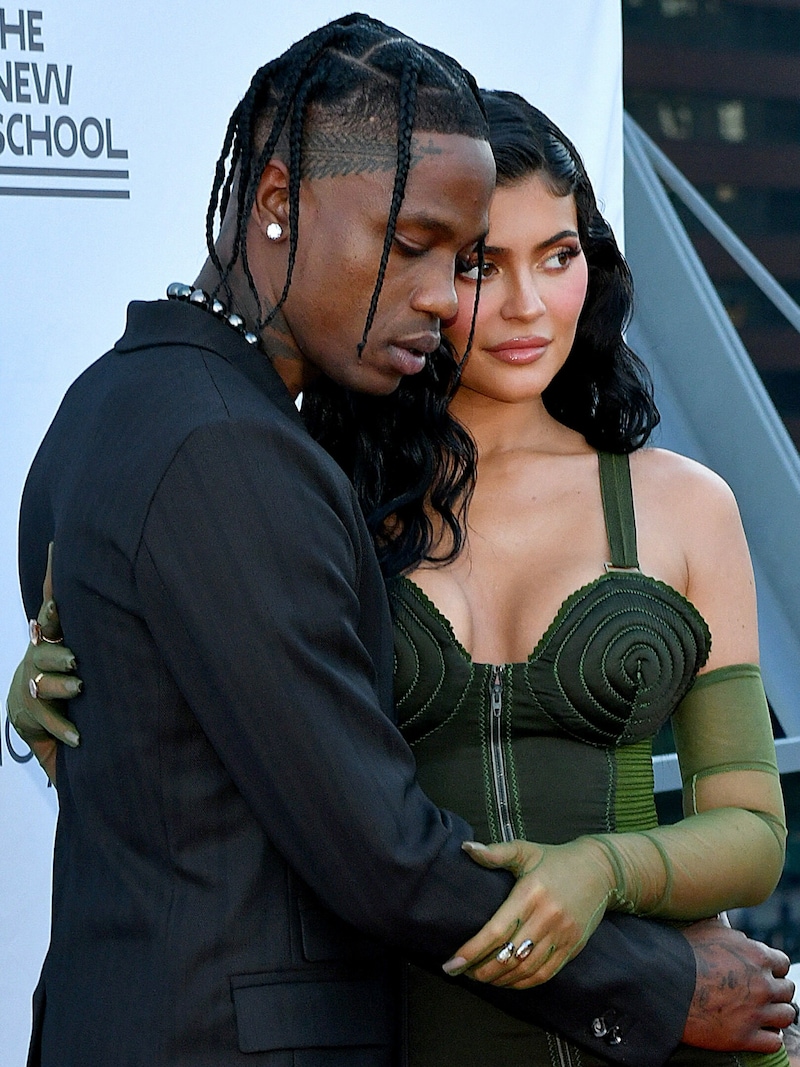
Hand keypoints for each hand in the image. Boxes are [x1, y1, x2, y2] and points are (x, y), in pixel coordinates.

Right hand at [6, 544, 80, 784]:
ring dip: (61, 686)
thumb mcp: (76, 638)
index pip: (50, 616)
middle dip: (58, 655)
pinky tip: (78, 737)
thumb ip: (79, 611)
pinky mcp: (34, 715)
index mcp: (51, 639)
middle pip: (44, 654)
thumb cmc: (65, 667)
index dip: (52, 607)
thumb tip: (88, 566)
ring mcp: (34, 687)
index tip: (59, 603)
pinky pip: (48, 722)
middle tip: (75, 659)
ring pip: (44, 685)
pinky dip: (63, 729)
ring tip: (79, 688)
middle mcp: (38, 660)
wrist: (33, 712)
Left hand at [442, 837, 614, 988]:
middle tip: (463, 973)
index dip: (471, 951)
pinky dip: (524, 983)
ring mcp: (562, 934)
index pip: (496, 931)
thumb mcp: (525, 850)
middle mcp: (546, 917)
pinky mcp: (573, 947)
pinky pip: (546, 973)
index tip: (451, 964)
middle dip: (481, 970)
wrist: (600, 870)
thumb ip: (495, 852)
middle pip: (509, 955)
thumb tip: (465, 848)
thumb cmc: (555, 859)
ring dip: (500, 979)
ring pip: (526, 969)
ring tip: (481, 978)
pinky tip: (508, 981)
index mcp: (530, 893)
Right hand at [682, 917, 795, 1052]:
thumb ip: (725, 924)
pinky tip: (756, 1031)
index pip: (782, 964)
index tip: (762, 972)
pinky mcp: (745, 1037)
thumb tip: (723, 911)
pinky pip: (773, 1042)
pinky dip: (768, 1037)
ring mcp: (756, 1013)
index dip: (772, 968)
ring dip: (775, 1014)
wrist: (665, 984)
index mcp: (757, 956)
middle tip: (760, 993)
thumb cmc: (684, 953)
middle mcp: (763, 985)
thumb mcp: (707, 928)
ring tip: (761, 1013)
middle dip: (775, 991)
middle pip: (787, 991)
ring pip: (786, 1016)